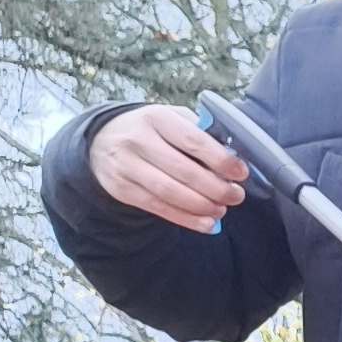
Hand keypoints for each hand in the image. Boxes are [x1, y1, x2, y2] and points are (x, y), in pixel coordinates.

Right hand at [89, 104, 243, 228]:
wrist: (100, 141)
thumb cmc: (150, 130)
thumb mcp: (170, 118)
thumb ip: (198, 132)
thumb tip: (232, 157)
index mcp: (156, 117)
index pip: (193, 140)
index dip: (220, 160)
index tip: (241, 173)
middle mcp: (138, 140)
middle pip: (184, 171)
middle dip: (216, 188)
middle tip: (236, 196)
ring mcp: (126, 166)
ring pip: (170, 192)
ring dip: (202, 206)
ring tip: (222, 209)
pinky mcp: (121, 189)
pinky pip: (158, 208)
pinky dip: (186, 219)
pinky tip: (206, 223)